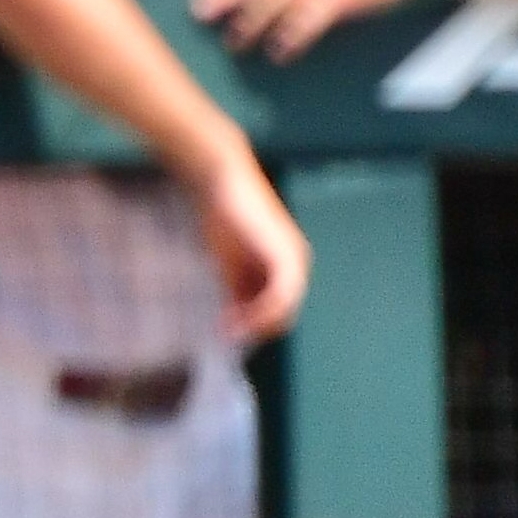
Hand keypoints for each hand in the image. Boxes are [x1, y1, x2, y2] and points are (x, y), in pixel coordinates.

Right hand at [193, 144, 312, 342]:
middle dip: (255, 328)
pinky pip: (281, 295)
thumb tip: (234, 319)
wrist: (221, 182)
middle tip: (227, 335)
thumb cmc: (223, 216)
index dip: (254, 325)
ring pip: (284, 309)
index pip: (278, 309)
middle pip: (284, 314)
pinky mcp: (286, 256)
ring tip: (229, 330)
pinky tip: (240, 317)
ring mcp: (294, 261)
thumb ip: (236, 287)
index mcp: (285, 267)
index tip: (227, 333)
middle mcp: (296, 265)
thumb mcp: (229, 261)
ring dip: (257, 324)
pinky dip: (262, 311)